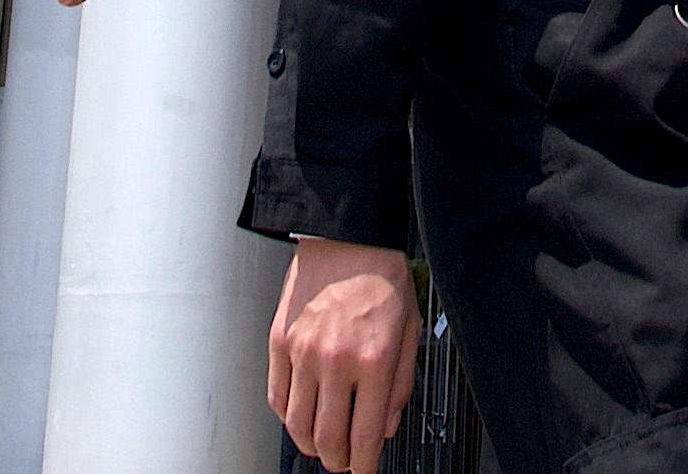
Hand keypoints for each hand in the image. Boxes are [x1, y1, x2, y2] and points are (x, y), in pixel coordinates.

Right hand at [264, 239, 417, 473]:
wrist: (348, 236)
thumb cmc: (382, 277)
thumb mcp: (410, 332)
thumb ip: (400, 385)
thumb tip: (387, 426)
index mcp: (373, 360)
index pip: (366, 435)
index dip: (365, 464)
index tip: (365, 468)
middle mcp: (335, 361)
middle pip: (328, 439)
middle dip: (337, 462)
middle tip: (343, 462)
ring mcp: (302, 353)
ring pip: (297, 425)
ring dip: (310, 445)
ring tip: (321, 446)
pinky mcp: (279, 342)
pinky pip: (277, 397)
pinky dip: (287, 417)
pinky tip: (300, 415)